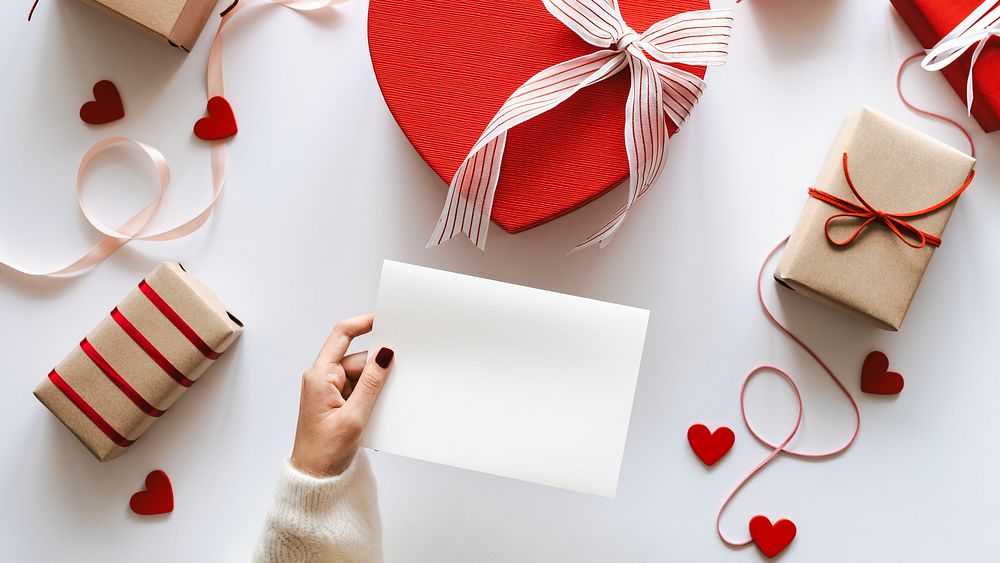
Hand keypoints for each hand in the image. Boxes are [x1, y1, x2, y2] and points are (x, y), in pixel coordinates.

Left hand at [290, 314, 394, 476]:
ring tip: (382, 405)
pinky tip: (377, 413)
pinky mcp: (337, 403)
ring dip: (376, 386)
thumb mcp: (354, 416)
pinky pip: (360, 390)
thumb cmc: (324, 452)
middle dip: (379, 366)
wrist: (314, 480)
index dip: (364, 323)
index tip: (385, 320)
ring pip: (362, 375)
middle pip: (359, 358)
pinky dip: (372, 397)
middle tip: (401, 373)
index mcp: (320, 375)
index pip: (342, 335)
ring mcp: (330, 391)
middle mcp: (323, 378)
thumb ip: (372, 383)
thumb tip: (385, 354)